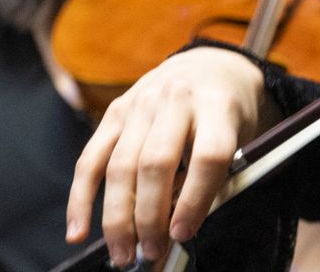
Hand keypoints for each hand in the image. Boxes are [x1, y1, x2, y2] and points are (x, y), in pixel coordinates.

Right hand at [66, 46, 275, 267]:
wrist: (210, 67)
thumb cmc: (229, 114)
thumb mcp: (240, 137)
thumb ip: (215, 179)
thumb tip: (177, 234)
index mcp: (219, 105)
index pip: (207, 156)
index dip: (195, 200)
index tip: (183, 234)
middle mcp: (177, 99)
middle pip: (156, 163)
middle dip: (149, 217)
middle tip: (151, 253)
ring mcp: (141, 103)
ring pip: (120, 166)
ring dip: (117, 218)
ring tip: (123, 254)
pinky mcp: (113, 111)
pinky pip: (90, 159)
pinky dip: (81, 200)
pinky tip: (78, 232)